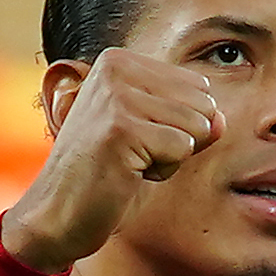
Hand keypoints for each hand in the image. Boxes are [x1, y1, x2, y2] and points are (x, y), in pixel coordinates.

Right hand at [2, 51, 226, 273]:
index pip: (197, 86)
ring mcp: (117, 96)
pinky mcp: (122, 128)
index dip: (178, 125)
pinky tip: (126, 174)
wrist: (54, 215)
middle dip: (178, 141)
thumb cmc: (104, 177)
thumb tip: (221, 118)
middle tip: (132, 156)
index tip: (135, 140)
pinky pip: (182, 149)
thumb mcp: (152, 139)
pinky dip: (161, 171)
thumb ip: (190, 122)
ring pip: (195, 127)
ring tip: (128, 163)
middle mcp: (116, 68)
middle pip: (201, 104)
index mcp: (119, 60)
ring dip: (169, 158)